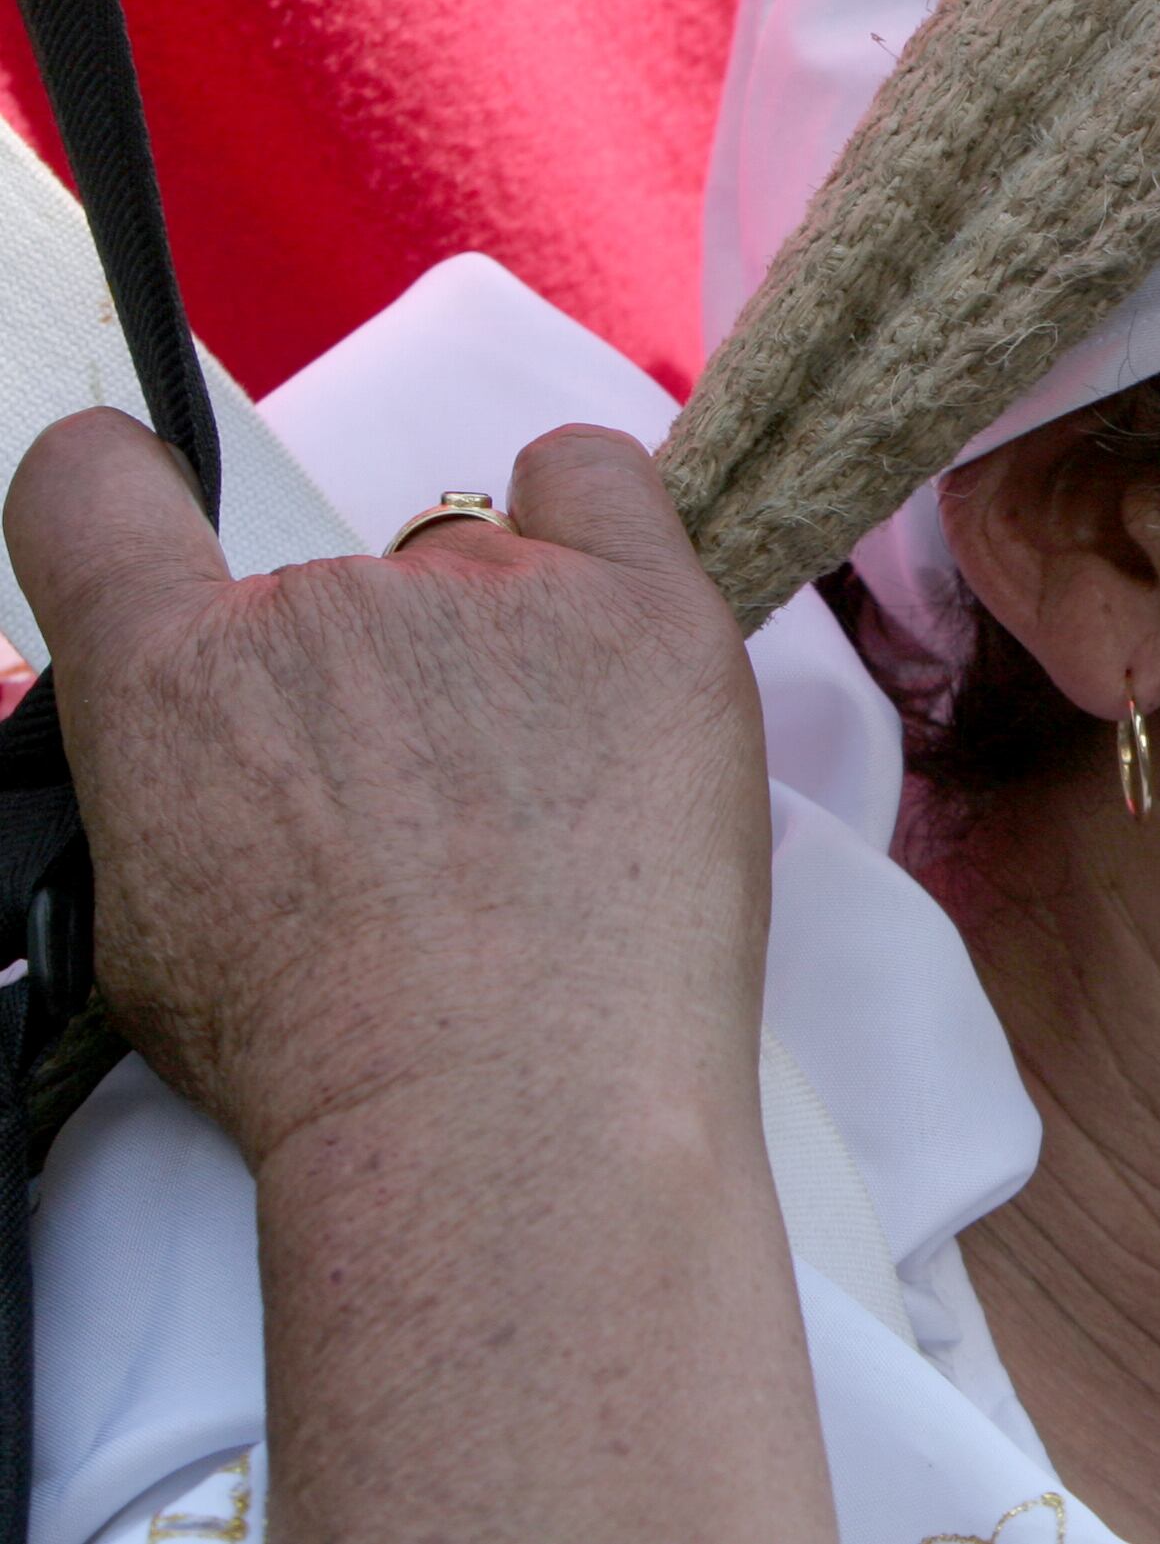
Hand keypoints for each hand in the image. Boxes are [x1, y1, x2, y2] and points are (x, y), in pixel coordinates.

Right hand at [9, 408, 838, 1541]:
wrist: (506, 1113)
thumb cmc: (334, 1060)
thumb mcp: (157, 930)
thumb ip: (168, 786)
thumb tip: (196, 737)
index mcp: (170, 677)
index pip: (88, 488)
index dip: (122, 494)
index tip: (162, 518)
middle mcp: (321, 600)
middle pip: (339, 582)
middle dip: (375, 677)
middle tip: (434, 809)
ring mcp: (489, 589)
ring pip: (480, 564)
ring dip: (502, 650)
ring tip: (547, 801)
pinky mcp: (636, 603)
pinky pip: (590, 481)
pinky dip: (589, 535)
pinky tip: (606, 644)